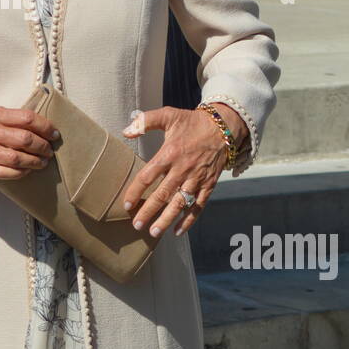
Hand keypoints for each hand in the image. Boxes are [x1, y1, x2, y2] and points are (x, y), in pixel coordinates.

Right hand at [0, 106, 57, 179]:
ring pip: (18, 158)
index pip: (28, 119)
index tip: (54, 133)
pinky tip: (26, 171)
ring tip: (42, 162)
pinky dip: (20, 173)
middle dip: (43, 146)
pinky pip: (5, 173)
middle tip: (50, 150)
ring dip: (35, 162)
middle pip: (26, 140)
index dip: (45, 127)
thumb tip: (37, 126)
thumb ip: (9, 118)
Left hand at [120, 104, 247, 239]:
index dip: (136, 191)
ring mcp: (197, 178)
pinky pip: (199, 206)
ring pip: (180, 203)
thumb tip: (125, 132)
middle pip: (163, 195)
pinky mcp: (209, 184)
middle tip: (136, 225)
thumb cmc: (192, 122)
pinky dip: (189, 220)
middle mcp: (183, 169)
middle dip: (149, 212)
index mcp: (170, 153)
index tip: (127, 205)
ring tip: (153, 233)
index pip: (148, 176)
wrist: (223, 126)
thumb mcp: (168, 115)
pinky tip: (178, 231)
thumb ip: (145, 121)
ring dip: (166, 219)